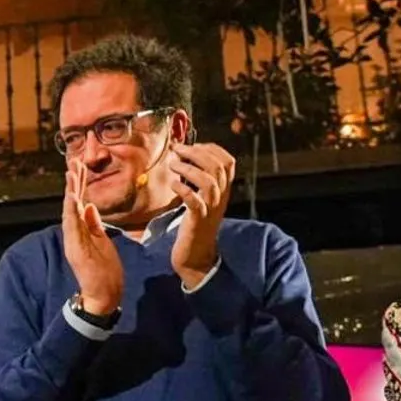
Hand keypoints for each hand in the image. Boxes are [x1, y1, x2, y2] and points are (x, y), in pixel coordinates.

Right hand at [62, 156, 123, 314]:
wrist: (102, 295)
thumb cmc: (103, 271)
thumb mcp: (101, 241)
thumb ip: (93, 223)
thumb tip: (90, 206)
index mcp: (82, 231)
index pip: (80, 203)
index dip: (79, 184)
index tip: (80, 166)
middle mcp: (74, 234)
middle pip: (74, 203)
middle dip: (74, 182)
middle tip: (74, 161)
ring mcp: (74, 241)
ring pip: (70, 211)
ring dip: (71, 192)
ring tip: (71, 173)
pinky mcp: (76, 250)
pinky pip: (72, 227)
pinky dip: (71, 211)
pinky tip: (72, 197)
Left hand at [165, 142, 233, 287]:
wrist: (196, 256)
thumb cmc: (195, 226)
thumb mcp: (202, 200)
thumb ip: (199, 181)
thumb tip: (185, 157)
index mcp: (223, 190)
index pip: (228, 161)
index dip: (212, 148)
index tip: (193, 144)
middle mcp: (221, 197)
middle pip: (218, 166)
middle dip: (197, 152)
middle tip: (178, 149)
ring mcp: (211, 208)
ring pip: (208, 181)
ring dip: (188, 168)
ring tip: (172, 164)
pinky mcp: (198, 220)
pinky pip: (194, 200)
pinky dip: (183, 189)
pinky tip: (173, 184)